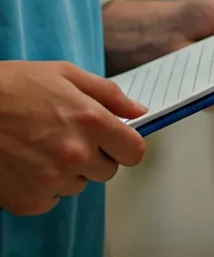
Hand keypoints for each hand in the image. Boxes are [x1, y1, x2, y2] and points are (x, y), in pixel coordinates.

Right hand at [0, 61, 146, 215]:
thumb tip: (138, 111)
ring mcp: (52, 180)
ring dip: (67, 171)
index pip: (135, 152)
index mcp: (92, 121)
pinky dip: (42, 187)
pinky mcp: (30, 199)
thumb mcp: (66, 75)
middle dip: (95, 156)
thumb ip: (109, 94)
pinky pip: (52, 199)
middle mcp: (76, 155)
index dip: (126, 145)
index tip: (115, 141)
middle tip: (67, 137)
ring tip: (40, 147)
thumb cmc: (13, 86)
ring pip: (78, 184)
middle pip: (108, 171)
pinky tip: (26, 164)